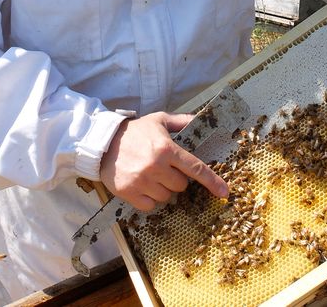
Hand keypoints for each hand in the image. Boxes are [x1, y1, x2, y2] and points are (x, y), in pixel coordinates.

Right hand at [99, 112, 228, 210]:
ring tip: (149, 174)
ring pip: (166, 197)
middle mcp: (156, 166)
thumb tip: (198, 120)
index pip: (196, 168)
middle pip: (181, 186)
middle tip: (163, 168)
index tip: (224, 192)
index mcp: (167, 149)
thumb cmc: (134, 132)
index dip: (213, 182)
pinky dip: (149, 198)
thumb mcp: (158, 120)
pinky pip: (150, 205)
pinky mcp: (129, 193)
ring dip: (162, 189)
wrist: (102, 142)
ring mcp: (142, 181)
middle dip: (176, 179)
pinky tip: (141, 185)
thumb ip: (180, 121)